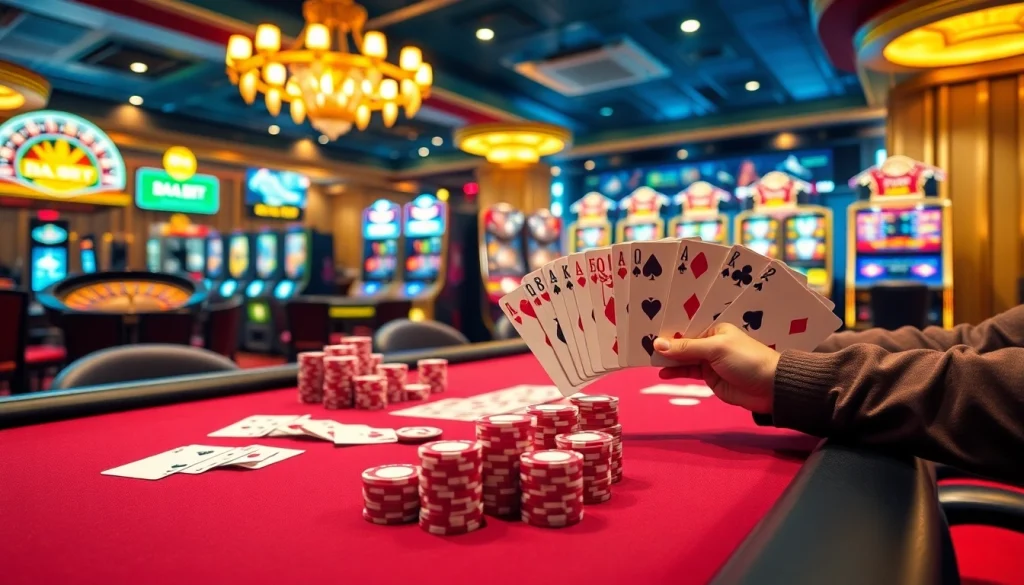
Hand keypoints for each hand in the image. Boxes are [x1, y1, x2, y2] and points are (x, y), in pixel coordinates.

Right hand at [654, 323, 779, 413]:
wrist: (770, 388)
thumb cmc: (746, 360)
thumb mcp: (715, 349)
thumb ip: (686, 348)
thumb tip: (658, 344)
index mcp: (715, 330)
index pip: (687, 328)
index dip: (669, 330)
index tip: (648, 330)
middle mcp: (710, 343)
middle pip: (683, 343)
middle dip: (666, 345)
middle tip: (642, 344)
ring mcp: (709, 361)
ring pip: (684, 359)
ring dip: (669, 360)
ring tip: (649, 360)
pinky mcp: (710, 378)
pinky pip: (688, 372)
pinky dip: (676, 372)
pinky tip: (663, 373)